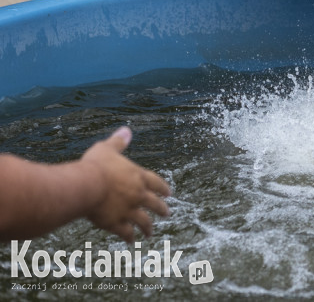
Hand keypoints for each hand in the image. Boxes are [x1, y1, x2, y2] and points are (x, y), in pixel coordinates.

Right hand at [80, 127, 170, 242]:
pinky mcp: (116, 223)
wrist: (86, 186)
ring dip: (148, 228)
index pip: (156, 183)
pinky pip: (126, 233)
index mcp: (138, 176)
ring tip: (150, 233)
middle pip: (154, 204)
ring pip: (143, 221)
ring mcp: (128, 210)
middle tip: (167, 213)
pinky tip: (131, 242)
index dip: (163, 188)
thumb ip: (118, 142)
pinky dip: (129, 237)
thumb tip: (126, 130)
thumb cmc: (95, 165)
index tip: (169, 194)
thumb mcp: (108, 148)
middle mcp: (138, 194)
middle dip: (162, 209)